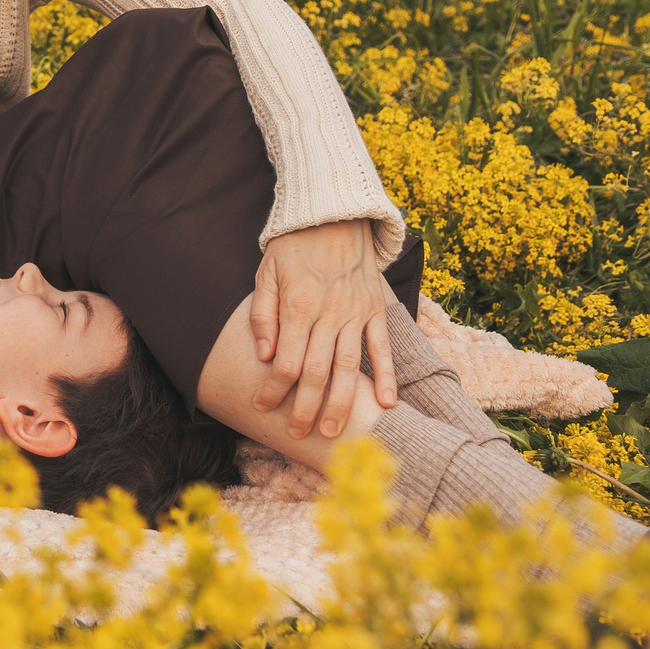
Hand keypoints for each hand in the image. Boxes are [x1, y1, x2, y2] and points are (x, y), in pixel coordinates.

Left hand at [248, 220, 394, 440]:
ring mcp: (356, 313)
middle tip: (297, 434)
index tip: (262, 407)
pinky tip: (384, 404)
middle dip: (306, 407)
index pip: (286, 361)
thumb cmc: (293, 246)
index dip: (273, 389)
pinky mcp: (376, 310)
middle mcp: (329, 313)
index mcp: (298, 305)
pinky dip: (387, 377)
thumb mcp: (266, 273)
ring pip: (349, 367)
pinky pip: (383, 348)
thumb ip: (262, 314)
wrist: (334, 214)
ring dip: (341, 402)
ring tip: (333, 431)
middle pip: (317, 372)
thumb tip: (263, 355)